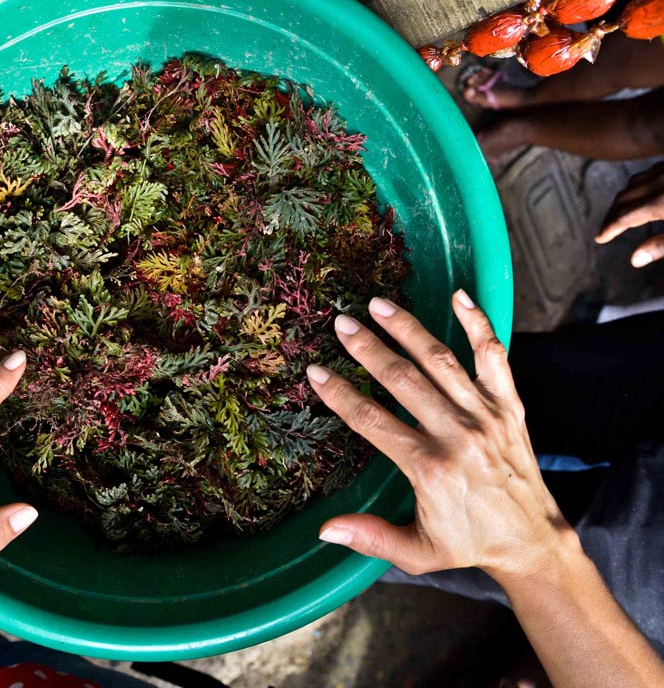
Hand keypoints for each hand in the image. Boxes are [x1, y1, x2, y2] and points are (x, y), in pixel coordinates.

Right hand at [306, 291, 576, 585]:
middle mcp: (458, 436)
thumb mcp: (416, 552)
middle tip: (341, 323)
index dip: (340, 395)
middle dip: (368, 348)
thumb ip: (371, 537)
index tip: (316, 371)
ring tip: (378, 304)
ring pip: (441, 361)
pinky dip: (479, 325)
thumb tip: (324, 530)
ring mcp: (486, 417)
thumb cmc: (468, 544)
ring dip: (408, 329)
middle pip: (403, 381)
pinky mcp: (509, 407)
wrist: (532, 540)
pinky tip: (459, 296)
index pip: (374, 421)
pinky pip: (494, 358)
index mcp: (430, 469)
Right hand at [596, 162, 663, 267]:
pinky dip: (639, 183)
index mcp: (662, 202)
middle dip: (611, 215)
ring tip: (619, 211)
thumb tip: (635, 260)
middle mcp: (661, 182)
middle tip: (605, 229)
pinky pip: (650, 171)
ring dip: (623, 197)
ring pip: (635, 182)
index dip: (611, 229)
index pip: (626, 217)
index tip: (601, 238)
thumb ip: (662, 245)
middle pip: (624, 198)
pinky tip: (643, 190)